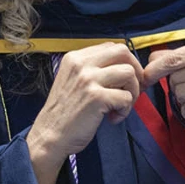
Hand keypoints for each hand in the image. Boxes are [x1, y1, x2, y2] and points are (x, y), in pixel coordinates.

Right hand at [26, 43, 141, 183]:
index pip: (111, 47)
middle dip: (135, 71)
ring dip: (132, 92)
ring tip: (120, 107)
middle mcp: (81, 64)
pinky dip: (125, 110)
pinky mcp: (96, 97)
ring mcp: (88, 79)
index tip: (126, 80)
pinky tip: (113, 118)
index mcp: (75, 58)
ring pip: (129, 73)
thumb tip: (126, 68)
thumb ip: (94, 70)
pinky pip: (127, 97)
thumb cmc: (65, 113)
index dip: (126, 62)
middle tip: (132, 90)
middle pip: (123, 52)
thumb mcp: (73, 81)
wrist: (49, 136)